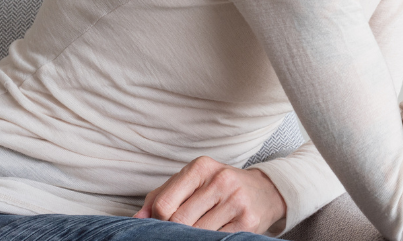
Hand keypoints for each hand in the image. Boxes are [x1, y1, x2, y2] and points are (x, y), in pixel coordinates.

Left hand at [133, 156, 286, 234]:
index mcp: (201, 167)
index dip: (158, 219)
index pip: (164, 203)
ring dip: (192, 236)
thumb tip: (136, 218)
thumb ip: (161, 195)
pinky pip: (216, 239)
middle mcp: (220, 180)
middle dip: (175, 229)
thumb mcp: (193, 181)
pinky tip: (212, 233)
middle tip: (180, 230)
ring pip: (196, 232)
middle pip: (178, 220)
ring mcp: (236, 201)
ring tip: (197, 230)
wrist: (266, 191)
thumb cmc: (220, 187)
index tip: (165, 221)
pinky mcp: (247, 222)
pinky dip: (208, 239)